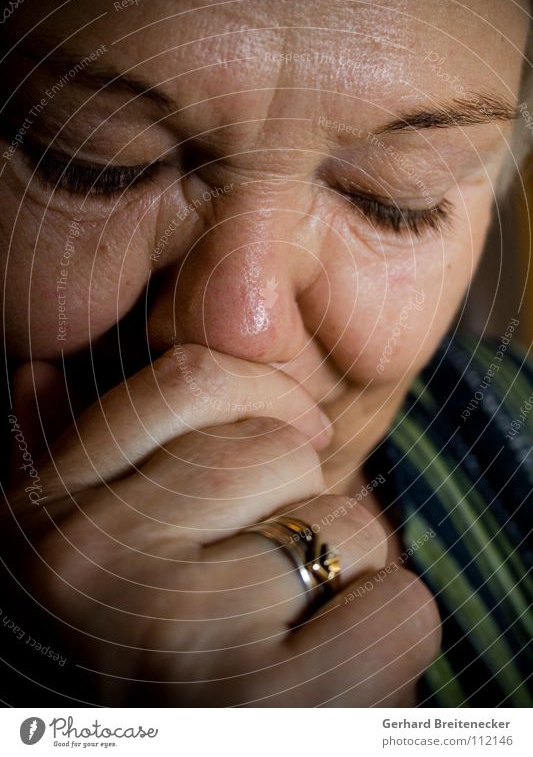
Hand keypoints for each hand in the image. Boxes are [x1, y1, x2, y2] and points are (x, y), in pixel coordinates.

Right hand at [3, 344, 440, 705]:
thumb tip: (38, 376)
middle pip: (280, 448)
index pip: (189, 380)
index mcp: (44, 518)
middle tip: (267, 572)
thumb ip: (78, 464)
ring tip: (290, 624)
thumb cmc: (158, 649)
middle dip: (304, 499)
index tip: (295, 435)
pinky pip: (397, 605)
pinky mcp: (268, 703)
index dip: (266, 395)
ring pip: (342, 522)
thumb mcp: (94, 553)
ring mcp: (177, 635)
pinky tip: (332, 663)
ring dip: (345, 568)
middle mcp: (92, 569)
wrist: (203, 747)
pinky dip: (389, 627)